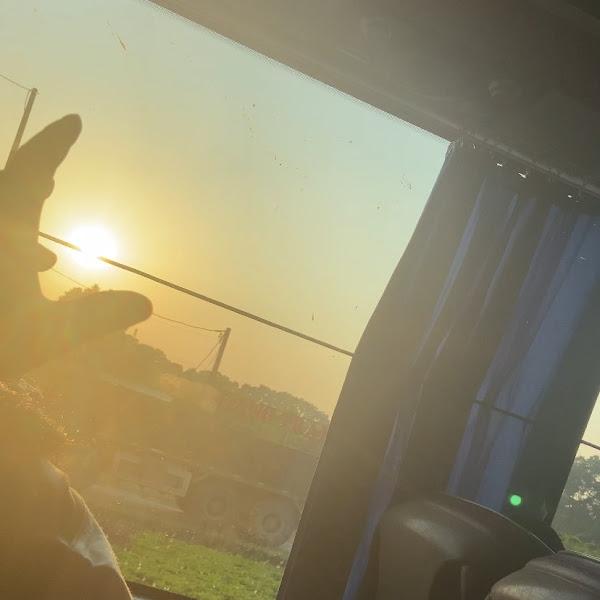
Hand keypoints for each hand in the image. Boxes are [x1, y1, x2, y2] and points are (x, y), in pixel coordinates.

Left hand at [0, 115, 150, 377]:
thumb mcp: (46, 335)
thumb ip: (98, 317)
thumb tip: (147, 303)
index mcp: (6, 231)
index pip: (31, 170)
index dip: (54, 143)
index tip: (75, 121)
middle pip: (11, 186)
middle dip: (37, 170)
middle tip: (58, 163)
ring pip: (2, 213)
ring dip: (23, 205)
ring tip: (47, 212)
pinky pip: (0, 236)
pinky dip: (12, 237)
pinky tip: (29, 266)